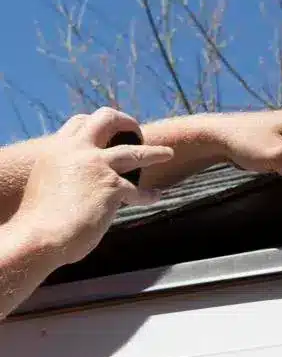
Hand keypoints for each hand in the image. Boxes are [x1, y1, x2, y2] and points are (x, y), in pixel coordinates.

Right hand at [10, 107, 173, 265]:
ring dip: (155, 153)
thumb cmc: (40, 220)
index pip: (80, 122)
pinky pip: (138, 191)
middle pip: (107, 119)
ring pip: (135, 152)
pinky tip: (155, 197)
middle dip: (127, 122)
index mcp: (57, 149)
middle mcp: (77, 151)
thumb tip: (83, 179)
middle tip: (137, 131)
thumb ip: (66, 173)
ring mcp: (96, 167)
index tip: (110, 130)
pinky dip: (149, 195)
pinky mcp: (112, 187)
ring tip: (168, 154)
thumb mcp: (47, 183)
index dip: (97, 123)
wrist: (38, 238)